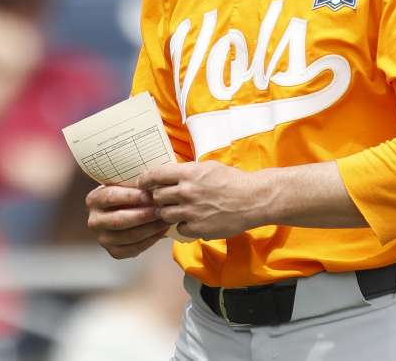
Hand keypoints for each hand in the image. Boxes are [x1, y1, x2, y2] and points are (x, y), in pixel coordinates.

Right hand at [85, 185, 169, 259]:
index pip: (111, 197)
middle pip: (119, 220)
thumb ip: (135, 184)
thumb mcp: (127, 184)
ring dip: (150, 228)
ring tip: (166, 219)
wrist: (126, 211)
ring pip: (128, 236)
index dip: (131, 196)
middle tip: (161, 210)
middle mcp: (94, 221)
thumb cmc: (130, 193)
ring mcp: (103, 239)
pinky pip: (134, 249)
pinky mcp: (114, 252)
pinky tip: (162, 231)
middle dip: (143, 215)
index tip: (150, 195)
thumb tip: (154, 184)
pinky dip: (151, 240)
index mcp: (94, 199)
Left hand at [139, 161, 268, 239]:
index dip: (145, 180)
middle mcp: (186, 192)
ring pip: (165, 214)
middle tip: (164, 198)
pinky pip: (179, 228)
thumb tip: (169, 176)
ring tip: (179, 210)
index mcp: (188, 174)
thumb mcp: (208, 167)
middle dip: (159, 198)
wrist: (252, 200)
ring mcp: (190, 212)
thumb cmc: (233, 180)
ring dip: (169, 212)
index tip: (142, 183)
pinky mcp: (197, 228)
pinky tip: (193, 220)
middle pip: (157, 197)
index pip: (155, 176)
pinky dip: (183, 225)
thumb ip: (187, 172)